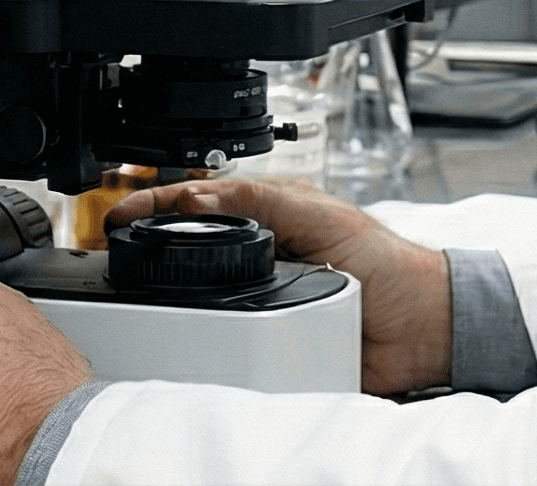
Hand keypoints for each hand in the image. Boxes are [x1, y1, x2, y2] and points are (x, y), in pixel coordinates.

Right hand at [105, 175, 449, 394]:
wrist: (422, 327)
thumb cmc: (389, 265)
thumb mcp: (322, 215)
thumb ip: (265, 199)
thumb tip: (203, 194)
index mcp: (274, 216)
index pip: (205, 202)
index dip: (160, 203)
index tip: (122, 212)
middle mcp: (265, 255)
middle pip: (196, 246)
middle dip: (153, 244)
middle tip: (114, 243)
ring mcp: (265, 297)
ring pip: (206, 297)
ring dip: (175, 294)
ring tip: (135, 283)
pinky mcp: (273, 339)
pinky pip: (231, 342)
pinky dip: (208, 339)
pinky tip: (188, 331)